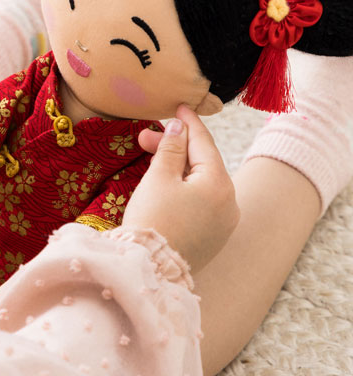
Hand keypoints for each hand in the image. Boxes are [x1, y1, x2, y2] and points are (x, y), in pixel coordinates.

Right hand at [124, 105, 239, 273]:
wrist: (150, 268)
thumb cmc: (153, 219)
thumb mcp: (158, 177)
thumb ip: (171, 149)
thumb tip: (180, 128)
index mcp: (219, 183)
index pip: (204, 143)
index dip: (189, 123)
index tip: (179, 107)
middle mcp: (230, 203)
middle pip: (202, 164)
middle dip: (174, 149)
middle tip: (144, 138)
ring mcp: (225, 222)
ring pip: (202, 183)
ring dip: (178, 169)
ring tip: (150, 162)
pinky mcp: (214, 237)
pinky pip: (202, 202)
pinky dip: (185, 189)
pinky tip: (165, 185)